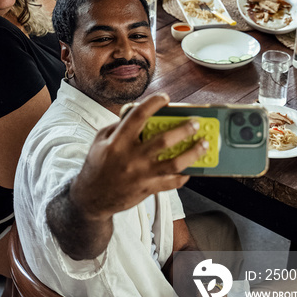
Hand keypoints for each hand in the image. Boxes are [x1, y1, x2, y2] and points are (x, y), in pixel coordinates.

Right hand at [70, 93, 209, 219]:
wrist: (91, 198)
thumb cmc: (96, 165)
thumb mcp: (100, 140)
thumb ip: (118, 126)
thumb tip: (137, 112)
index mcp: (117, 142)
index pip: (138, 116)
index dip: (153, 103)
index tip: (165, 97)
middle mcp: (131, 157)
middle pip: (163, 141)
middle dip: (183, 129)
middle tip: (195, 123)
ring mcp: (141, 175)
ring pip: (174, 163)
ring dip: (192, 153)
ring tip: (204, 144)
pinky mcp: (147, 190)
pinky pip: (172, 182)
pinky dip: (184, 175)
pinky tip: (191, 168)